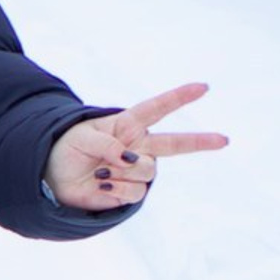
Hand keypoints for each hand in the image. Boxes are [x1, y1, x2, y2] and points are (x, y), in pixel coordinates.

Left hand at [44, 83, 227, 210]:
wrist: (55, 178)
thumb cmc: (68, 149)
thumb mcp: (81, 138)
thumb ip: (106, 145)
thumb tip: (130, 159)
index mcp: (127, 125)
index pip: (157, 108)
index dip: (180, 97)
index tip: (203, 88)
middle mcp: (138, 146)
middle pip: (175, 143)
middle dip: (200, 141)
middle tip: (224, 139)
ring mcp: (137, 169)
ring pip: (147, 170)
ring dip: (122, 170)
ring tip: (101, 170)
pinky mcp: (131, 191)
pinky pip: (135, 191)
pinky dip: (116, 187)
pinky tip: (102, 183)